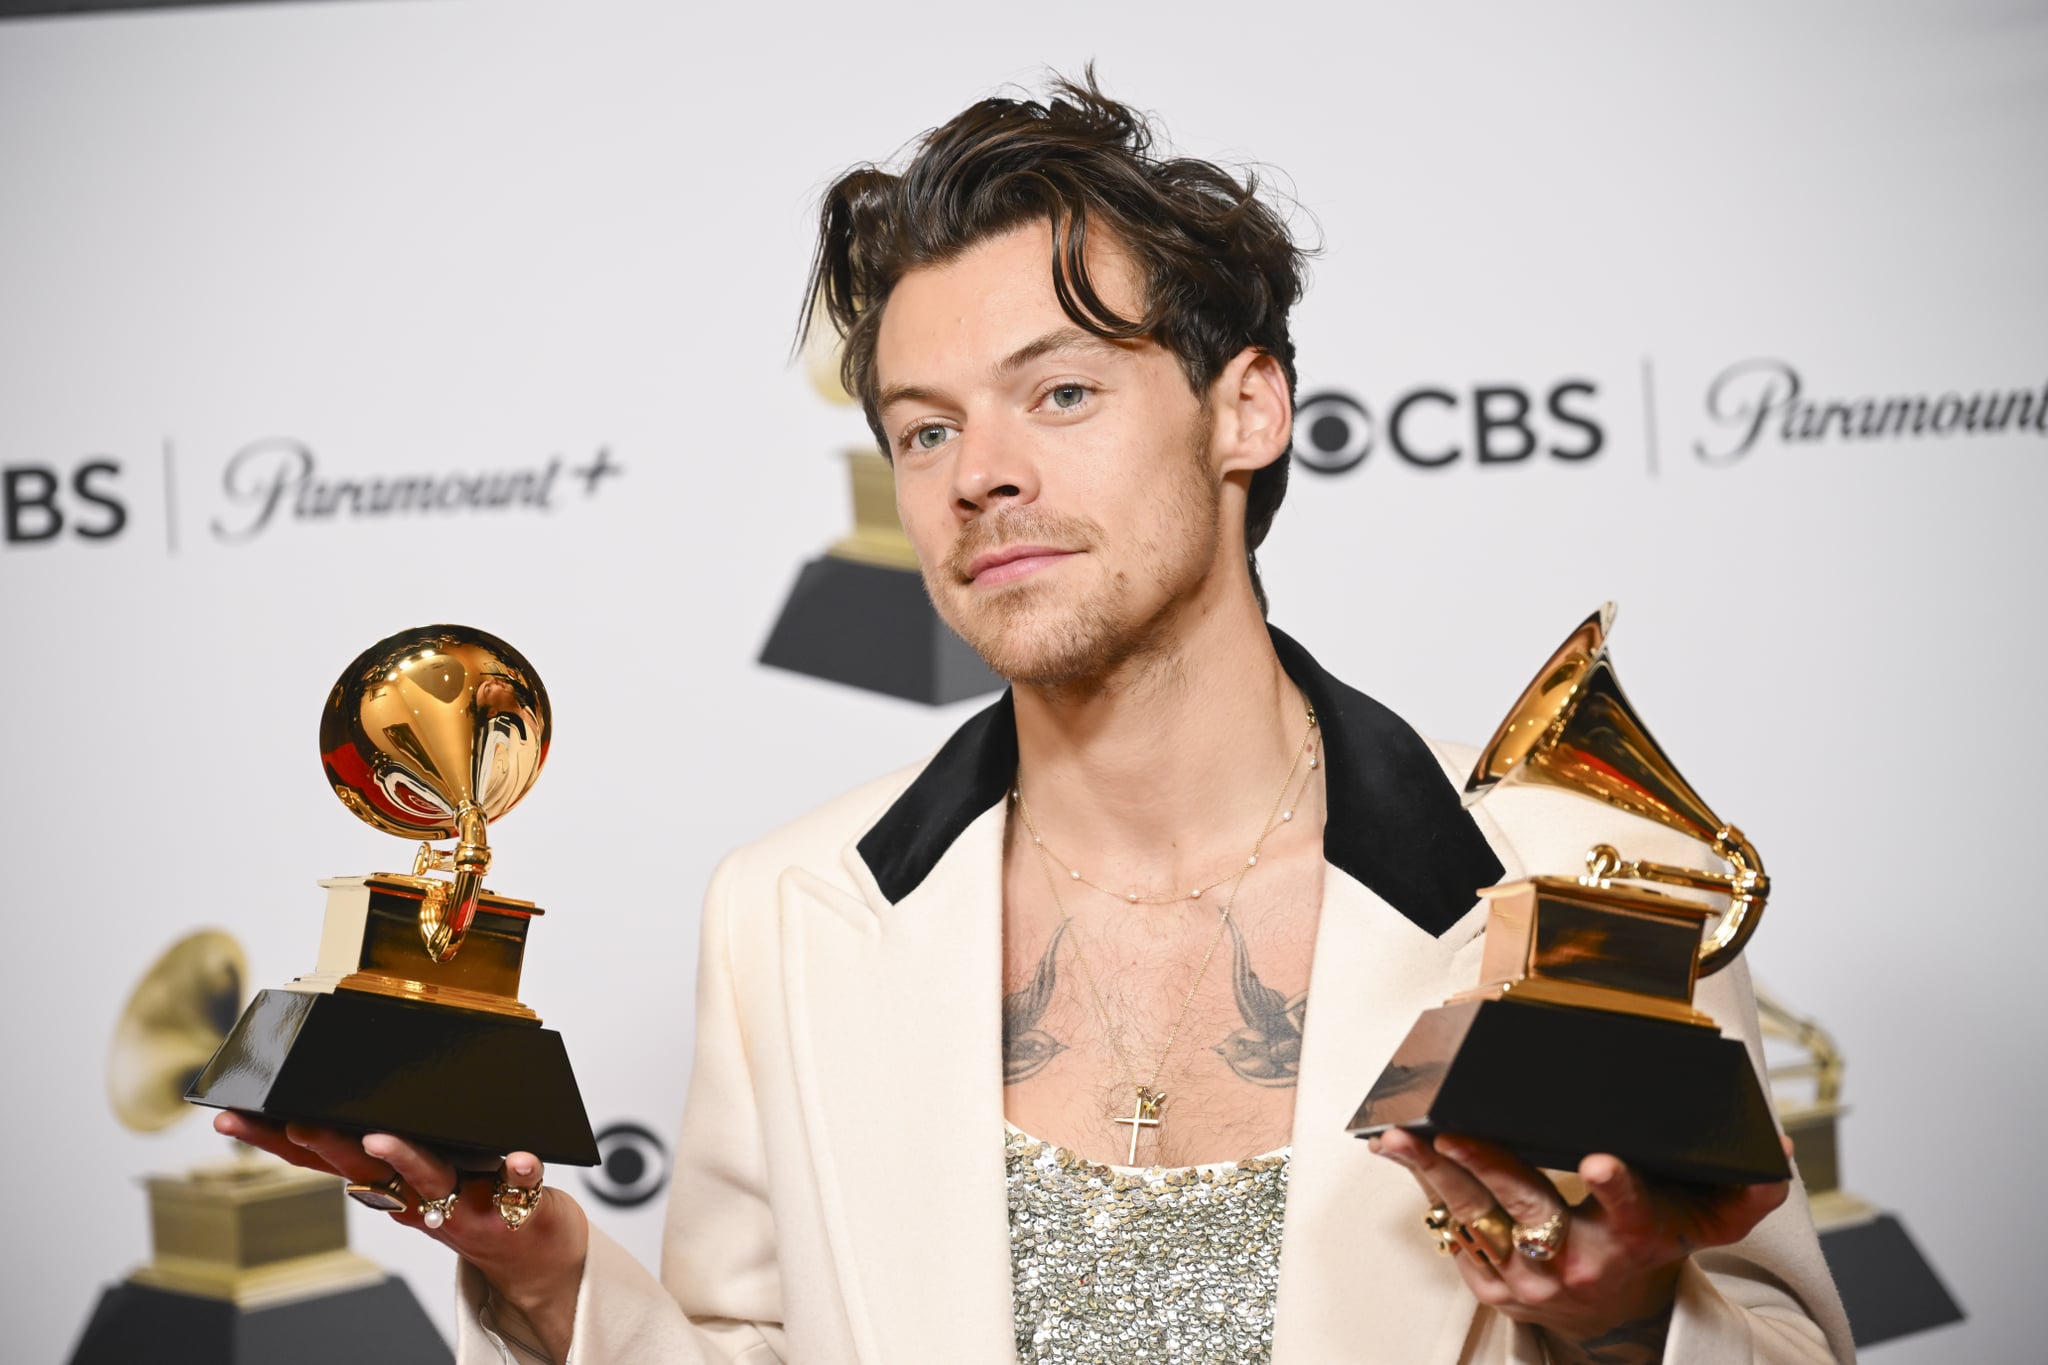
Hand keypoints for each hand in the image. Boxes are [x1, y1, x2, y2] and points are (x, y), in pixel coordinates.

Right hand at [215, 1111, 587, 1360]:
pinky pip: (519, 1185)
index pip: (322, 1161)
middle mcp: (417, 1197)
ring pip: (431, 1178)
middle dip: (330, 1146)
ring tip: (382, 1138)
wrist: (532, 1253)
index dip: (273, 1142)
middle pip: (364, 1171)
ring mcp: (464, 1203)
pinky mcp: (515, 1206)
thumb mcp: (414, 1175)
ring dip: (405, 1159)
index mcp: (387, 1182)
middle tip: (299, 1123)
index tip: (232, 1118)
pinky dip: (519, 1170)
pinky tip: (521, 1157)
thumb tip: (334, 1098)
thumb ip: (382, 1145)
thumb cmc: (471, 1199)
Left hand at [1373, 1128, 1791, 1363]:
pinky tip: (1404, 1158)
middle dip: (1486, 1165)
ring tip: (1397, 1136)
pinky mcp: (1494, 1286)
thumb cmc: (1654, 1249)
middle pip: (1528, 1206)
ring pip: (1476, 1218)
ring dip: (1433, 1174)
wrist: (1619, 1317)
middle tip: (1449, 1129)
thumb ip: (1742, 1193)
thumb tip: (1776, 1154)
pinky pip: (1455, 1233)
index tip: (1601, 1161)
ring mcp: (1531, 1280)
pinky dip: (1428, 1194)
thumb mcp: (1704, 1225)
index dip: (1617, 1189)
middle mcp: (1579, 1263)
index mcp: (1633, 1241)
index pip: (1630, 1213)